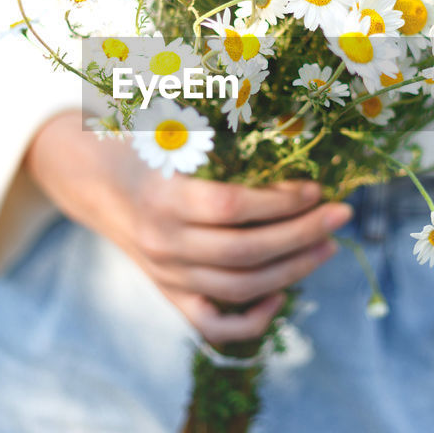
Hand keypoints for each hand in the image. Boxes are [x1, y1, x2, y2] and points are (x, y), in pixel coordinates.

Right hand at [24, 111, 352, 343]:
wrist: (93, 182)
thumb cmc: (141, 143)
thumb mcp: (166, 124)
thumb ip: (210, 121)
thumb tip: (278, 108)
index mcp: (161, 195)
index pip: (229, 208)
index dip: (278, 202)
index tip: (314, 187)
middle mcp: (162, 242)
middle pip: (244, 252)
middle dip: (301, 234)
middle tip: (340, 214)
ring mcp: (166, 274)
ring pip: (239, 288)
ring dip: (292, 270)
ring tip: (328, 246)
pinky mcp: (170, 294)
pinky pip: (212, 324)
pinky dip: (252, 318)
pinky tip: (282, 294)